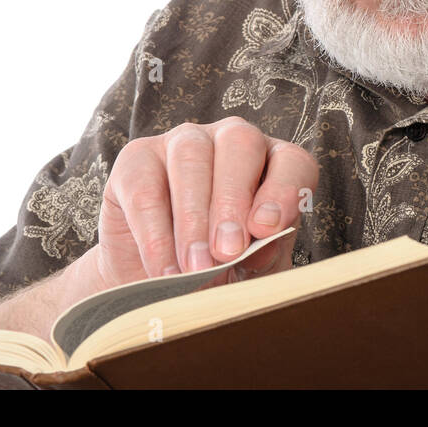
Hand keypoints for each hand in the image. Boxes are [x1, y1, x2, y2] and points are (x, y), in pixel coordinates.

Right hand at [90, 117, 317, 290]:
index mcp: (272, 163)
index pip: (291, 162)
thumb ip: (262, 256)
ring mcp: (182, 142)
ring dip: (193, 217)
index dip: (284, 190)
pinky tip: (164, 270)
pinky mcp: (136, 158)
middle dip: (232, 200)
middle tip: (226, 252)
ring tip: (195, 268)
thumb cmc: (218, 272)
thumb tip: (260, 247)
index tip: (269, 229)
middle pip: (240, 145)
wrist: (156, 285)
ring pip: (190, 158)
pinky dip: (155, 234)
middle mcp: (230, 141)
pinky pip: (145, 187)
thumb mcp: (250, 271)